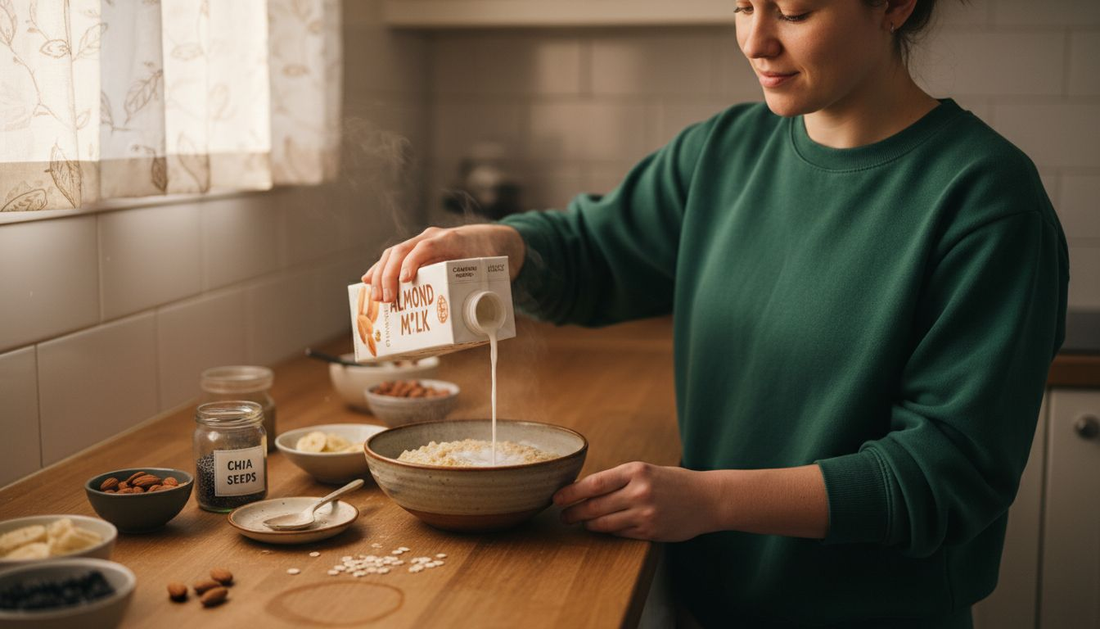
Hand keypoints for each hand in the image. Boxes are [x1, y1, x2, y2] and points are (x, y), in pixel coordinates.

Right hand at [362, 224, 525, 302]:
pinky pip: (394, 257)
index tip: (405, 280)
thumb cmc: (490, 257)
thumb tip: (476, 316)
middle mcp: (433, 237)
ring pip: (394, 253)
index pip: (427, 247)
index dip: (413, 263)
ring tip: (376, 298)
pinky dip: (380, 269)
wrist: (492, 239)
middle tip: (386, 300)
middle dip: (389, 275)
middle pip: (403, 250)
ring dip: (381, 274)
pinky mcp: (416, 249)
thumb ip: (482, 286)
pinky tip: (367, 282)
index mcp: (452, 240)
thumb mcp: (490, 270)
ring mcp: (423, 241)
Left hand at [553, 462, 719, 541]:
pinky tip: (602, 528)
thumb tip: (586, 490)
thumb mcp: (647, 471)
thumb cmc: (674, 482)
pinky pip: (619, 533)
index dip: (572, 492)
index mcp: (636, 470)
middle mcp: (639, 491)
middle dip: (574, 512)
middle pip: (595, 505)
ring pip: (604, 522)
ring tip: (579, 522)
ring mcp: (645, 513)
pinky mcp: (650, 531)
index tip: (557, 497)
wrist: (708, 499)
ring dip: (588, 524)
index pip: (595, 483)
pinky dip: (608, 531)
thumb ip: (620, 479)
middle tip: (562, 516)